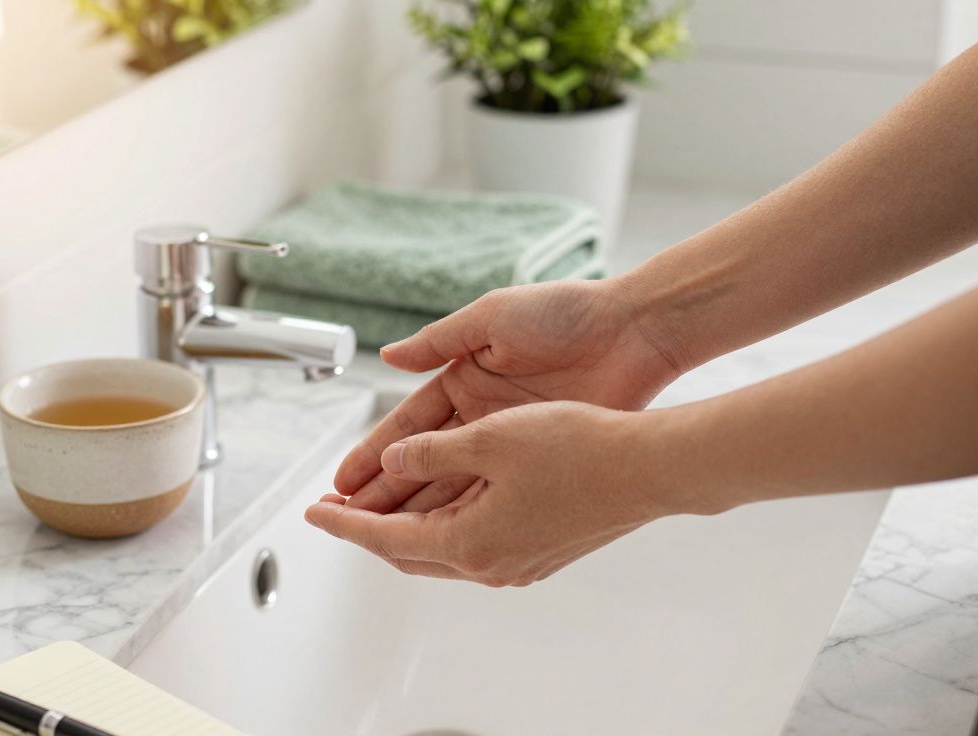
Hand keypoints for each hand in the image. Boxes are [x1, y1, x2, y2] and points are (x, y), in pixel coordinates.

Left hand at [309, 402, 707, 585]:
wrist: (650, 468)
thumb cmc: (580, 450)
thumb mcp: (489, 438)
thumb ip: (431, 452)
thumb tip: (396, 459)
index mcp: (468, 540)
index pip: (383, 536)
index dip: (343, 521)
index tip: (313, 510)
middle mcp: (489, 563)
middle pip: (407, 551)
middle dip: (367, 528)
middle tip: (338, 508)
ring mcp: (517, 562)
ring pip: (441, 549)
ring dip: (405, 526)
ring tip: (381, 500)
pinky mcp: (539, 550)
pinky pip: (473, 544)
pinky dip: (444, 524)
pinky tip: (442, 499)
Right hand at [336, 279, 682, 513]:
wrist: (633, 332)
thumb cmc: (566, 314)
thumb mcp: (492, 319)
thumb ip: (439, 341)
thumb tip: (388, 355)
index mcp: (463, 377)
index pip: (409, 426)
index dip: (375, 454)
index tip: (344, 480)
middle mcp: (482, 414)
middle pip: (424, 462)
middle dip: (385, 491)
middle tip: (347, 518)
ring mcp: (511, 440)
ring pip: (454, 484)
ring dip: (418, 509)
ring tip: (382, 535)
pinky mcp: (542, 457)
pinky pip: (495, 492)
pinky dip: (466, 513)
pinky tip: (440, 536)